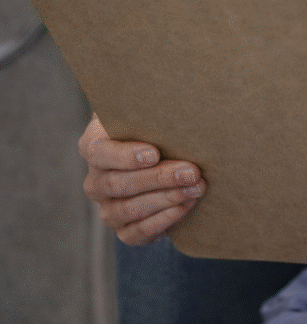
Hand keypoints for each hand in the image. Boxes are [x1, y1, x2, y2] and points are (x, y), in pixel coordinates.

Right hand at [79, 115, 205, 244]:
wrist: (165, 156)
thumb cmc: (156, 128)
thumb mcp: (149, 113)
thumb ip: (153, 108)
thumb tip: (176, 89)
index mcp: (94, 145)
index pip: (100, 152)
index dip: (125, 156)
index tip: (154, 153)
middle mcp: (95, 180)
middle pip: (119, 184)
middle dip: (159, 178)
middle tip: (191, 171)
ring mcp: (107, 208)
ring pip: (129, 209)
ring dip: (166, 199)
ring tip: (196, 188)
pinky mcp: (123, 229)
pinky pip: (136, 234)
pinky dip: (162, 221)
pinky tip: (184, 206)